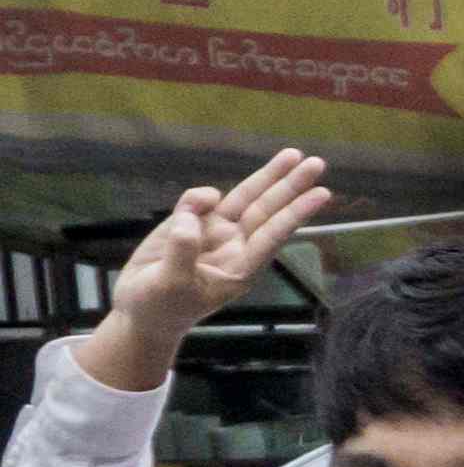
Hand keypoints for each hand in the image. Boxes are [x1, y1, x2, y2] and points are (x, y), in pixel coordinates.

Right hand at [94, 149, 331, 363]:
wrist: (139, 311)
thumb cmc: (161, 307)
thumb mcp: (171, 285)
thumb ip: (182, 252)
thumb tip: (191, 218)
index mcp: (241, 266)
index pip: (273, 234)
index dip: (296, 213)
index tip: (322, 193)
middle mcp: (234, 245)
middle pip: (267, 209)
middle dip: (290, 185)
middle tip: (316, 163)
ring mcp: (214, 232)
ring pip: (244, 198)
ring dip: (267, 177)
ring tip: (293, 155)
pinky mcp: (190, 223)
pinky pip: (200, 201)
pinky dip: (199, 197)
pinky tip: (193, 205)